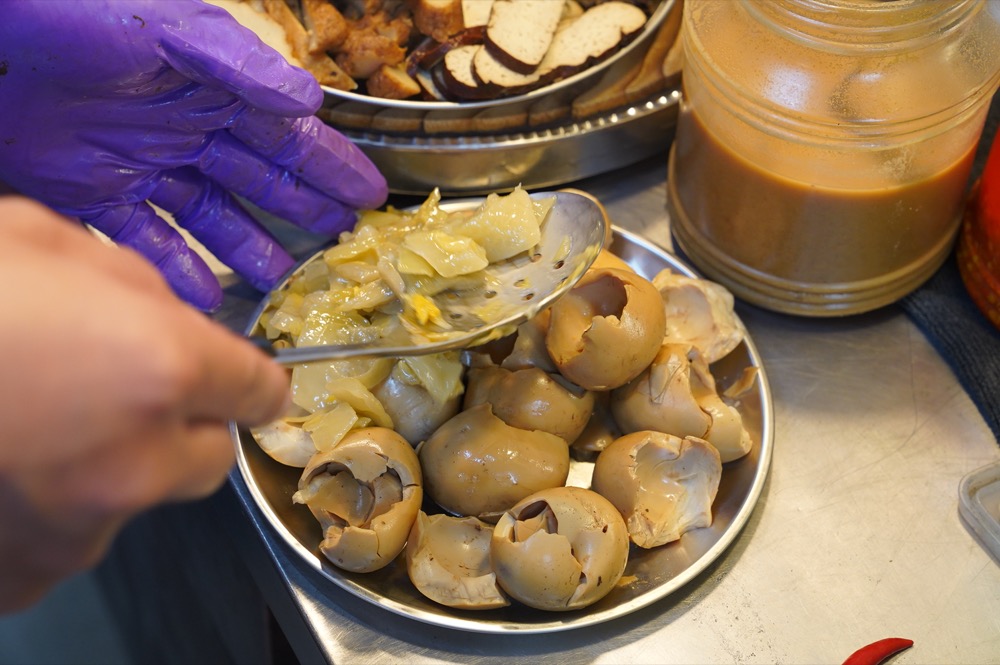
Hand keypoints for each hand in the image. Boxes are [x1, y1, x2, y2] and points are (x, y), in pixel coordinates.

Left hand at [0, 0, 386, 311]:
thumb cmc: (70, 11)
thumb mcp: (168, 28)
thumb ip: (239, 65)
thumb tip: (309, 103)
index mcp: (211, 87)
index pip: (287, 136)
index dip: (330, 166)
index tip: (370, 196)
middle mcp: (184, 127)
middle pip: (257, 180)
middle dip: (302, 209)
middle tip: (341, 242)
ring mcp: (140, 162)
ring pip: (209, 217)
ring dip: (247, 247)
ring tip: (282, 281)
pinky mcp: (91, 190)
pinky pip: (143, 240)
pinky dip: (172, 270)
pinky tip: (201, 297)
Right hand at [0, 197, 290, 611]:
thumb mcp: (36, 239)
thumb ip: (129, 284)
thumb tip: (170, 317)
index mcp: (156, 368)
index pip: (259, 391)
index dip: (248, 379)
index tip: (235, 377)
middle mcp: (132, 462)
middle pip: (209, 457)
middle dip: (180, 425)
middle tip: (118, 394)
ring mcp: (74, 531)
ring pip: (135, 500)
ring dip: (109, 468)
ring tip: (29, 430)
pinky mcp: (19, 576)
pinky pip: (67, 541)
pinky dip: (48, 512)